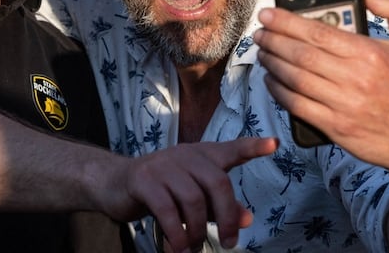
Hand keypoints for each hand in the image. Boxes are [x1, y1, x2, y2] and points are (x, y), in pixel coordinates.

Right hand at [96, 137, 276, 252]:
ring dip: (198, 231)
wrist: (114, 183)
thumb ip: (220, 206)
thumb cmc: (161, 190)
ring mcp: (163, 164)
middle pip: (217, 183)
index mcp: (202, 156)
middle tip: (228, 243)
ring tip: (194, 250)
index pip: (231, 149)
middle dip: (227, 218)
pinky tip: (177, 249)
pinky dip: (176, 234)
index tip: (274, 145)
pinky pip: (167, 210)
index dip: (253, 146)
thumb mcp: (194, 197)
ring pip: (193, 200)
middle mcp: (186, 154)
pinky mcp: (143, 179)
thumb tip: (247, 219)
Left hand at [254, 0, 388, 184]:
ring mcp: (343, 104)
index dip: (286, 21)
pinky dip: (279, 91)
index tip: (268, 14)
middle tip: (259, 33)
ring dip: (272, 63)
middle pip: (301, 54)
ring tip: (262, 53)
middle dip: (273, 40)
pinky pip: (297, 105)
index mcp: (369, 53)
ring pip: (295, 78)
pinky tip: (270, 80)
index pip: (317, 32)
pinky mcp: (335, 126)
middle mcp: (354, 77)